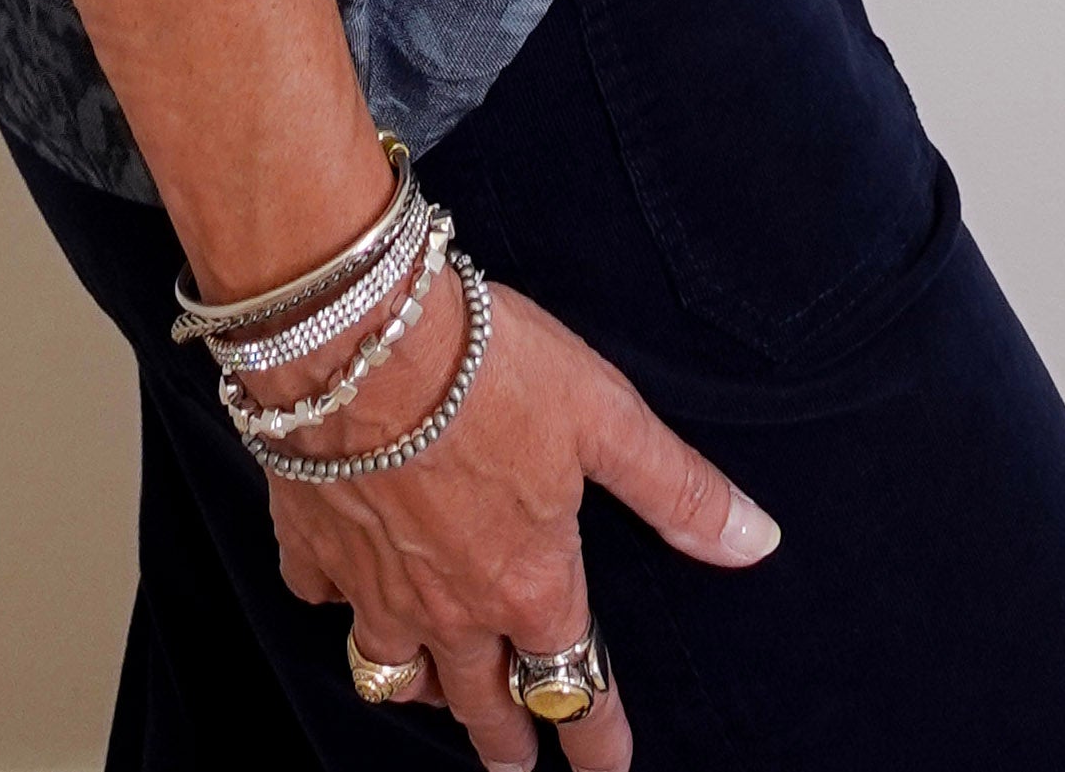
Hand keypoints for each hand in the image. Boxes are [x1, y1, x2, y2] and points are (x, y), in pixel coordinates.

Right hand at [265, 264, 778, 770]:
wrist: (355, 336)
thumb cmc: (486, 366)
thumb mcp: (604, 415)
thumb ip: (675, 487)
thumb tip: (754, 540)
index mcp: (530, 583)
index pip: (576, 688)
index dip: (599, 739)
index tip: (609, 770)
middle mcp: (451, 606)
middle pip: (480, 706)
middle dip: (506, 740)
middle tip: (517, 763)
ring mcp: (374, 585)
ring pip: (393, 672)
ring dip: (419, 689)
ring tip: (431, 692)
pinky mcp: (309, 544)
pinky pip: (318, 601)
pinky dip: (333, 601)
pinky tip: (340, 585)